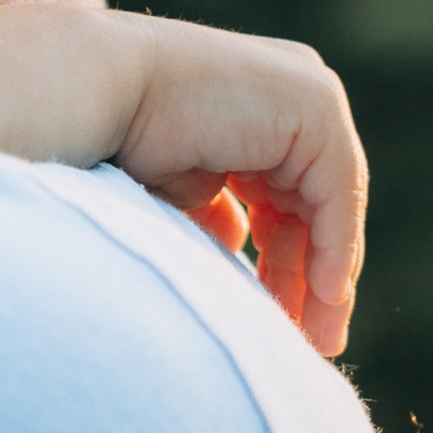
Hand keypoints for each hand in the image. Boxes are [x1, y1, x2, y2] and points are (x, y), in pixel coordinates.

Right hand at [108, 21, 366, 358]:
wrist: (94, 92)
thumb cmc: (109, 140)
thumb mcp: (177, 189)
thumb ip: (212, 214)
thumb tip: (236, 246)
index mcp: (248, 113)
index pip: (286, 200)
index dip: (287, 265)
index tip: (283, 321)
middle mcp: (284, 98)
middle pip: (312, 207)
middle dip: (309, 276)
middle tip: (314, 339)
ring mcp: (305, 97)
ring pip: (331, 205)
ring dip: (325, 275)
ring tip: (317, 333)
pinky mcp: (315, 109)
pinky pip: (338, 194)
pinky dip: (334, 249)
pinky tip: (322, 298)